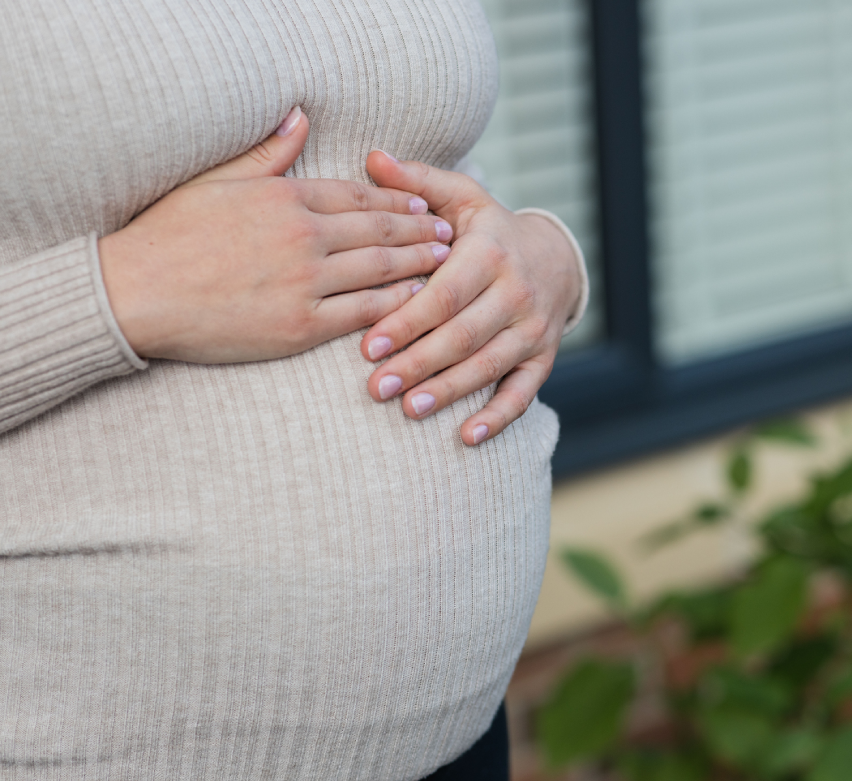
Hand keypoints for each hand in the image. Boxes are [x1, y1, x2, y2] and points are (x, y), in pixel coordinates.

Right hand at [98, 108, 452, 362]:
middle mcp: (303, 236)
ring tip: (445, 263)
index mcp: (285, 198)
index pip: (358, 196)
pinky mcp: (300, 325)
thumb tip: (301, 115)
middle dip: (420, 231)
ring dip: (419, 265)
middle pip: (380, 231)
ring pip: (380, 270)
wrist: (134, 293)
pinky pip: (362, 313)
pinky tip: (417, 301)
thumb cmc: (169, 234)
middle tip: (449, 233)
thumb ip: (268, 151)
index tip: (422, 204)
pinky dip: (395, 305)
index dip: (396, 201)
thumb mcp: (218, 180)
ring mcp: (304, 282)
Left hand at [359, 151, 582, 446]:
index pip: (444, 294)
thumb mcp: (460, 198)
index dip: (407, 320)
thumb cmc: (489, 230)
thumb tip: (372, 157)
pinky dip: (498, 416)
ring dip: (448, 391)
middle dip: (418, 363)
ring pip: (488, 366)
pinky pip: (523, 392)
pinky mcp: (543, 357)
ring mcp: (533, 328)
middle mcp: (516, 292)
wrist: (553, 258)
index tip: (367, 344)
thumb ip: (417, 183)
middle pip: (463, 335)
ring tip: (408, 409)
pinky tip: (467, 435)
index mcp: (490, 253)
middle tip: (375, 387)